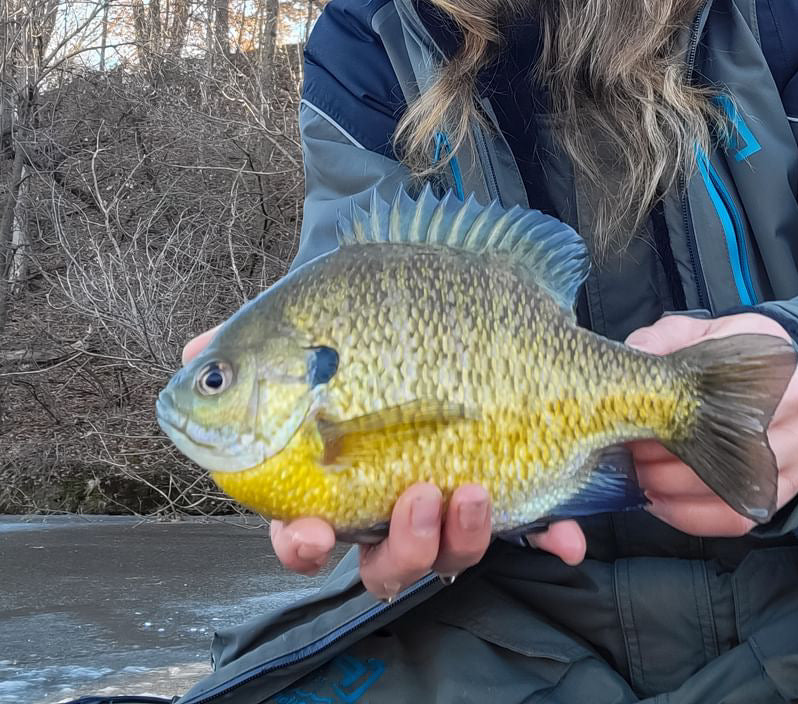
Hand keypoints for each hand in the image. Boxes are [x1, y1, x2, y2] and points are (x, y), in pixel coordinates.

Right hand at [181, 328, 585, 596]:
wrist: (423, 272)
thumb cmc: (355, 303)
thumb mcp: (307, 310)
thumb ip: (250, 338)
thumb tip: (195, 353)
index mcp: (332, 474)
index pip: (305, 531)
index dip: (305, 543)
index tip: (314, 530)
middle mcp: (387, 496)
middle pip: (383, 560)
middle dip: (402, 548)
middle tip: (420, 498)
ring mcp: (447, 490)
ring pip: (449, 550)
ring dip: (464, 538)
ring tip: (476, 490)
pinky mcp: (506, 474)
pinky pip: (530, 524)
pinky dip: (549, 537)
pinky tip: (567, 539)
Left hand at [626, 312, 797, 536]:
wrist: (762, 385)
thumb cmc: (719, 356)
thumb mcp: (692, 334)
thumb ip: (663, 341)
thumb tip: (634, 352)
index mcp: (769, 353)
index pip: (725, 381)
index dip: (676, 404)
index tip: (640, 414)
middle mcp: (792, 401)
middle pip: (727, 441)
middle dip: (668, 453)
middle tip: (631, 453)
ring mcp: (795, 447)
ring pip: (730, 484)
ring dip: (675, 487)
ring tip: (640, 475)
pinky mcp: (785, 486)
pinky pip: (738, 516)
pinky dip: (691, 515)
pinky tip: (660, 501)